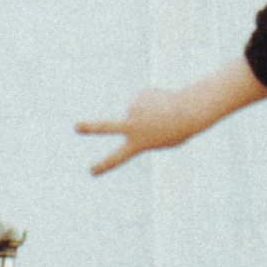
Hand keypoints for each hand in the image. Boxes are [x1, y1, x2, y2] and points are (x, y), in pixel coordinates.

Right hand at [78, 84, 201, 176]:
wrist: (189, 112)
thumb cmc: (179, 130)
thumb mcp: (161, 138)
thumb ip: (143, 130)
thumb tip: (130, 114)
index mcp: (138, 144)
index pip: (118, 158)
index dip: (104, 165)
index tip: (92, 171)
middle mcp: (132, 127)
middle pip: (105, 128)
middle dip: (90, 128)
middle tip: (77, 127)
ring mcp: (134, 109)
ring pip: (138, 109)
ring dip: (151, 110)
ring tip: (165, 112)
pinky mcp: (141, 95)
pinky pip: (146, 99)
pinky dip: (155, 100)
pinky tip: (166, 102)